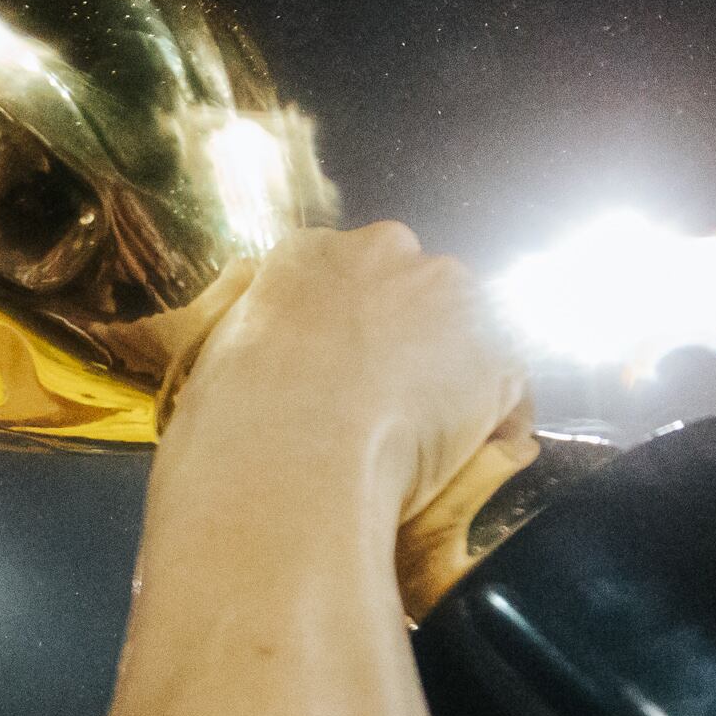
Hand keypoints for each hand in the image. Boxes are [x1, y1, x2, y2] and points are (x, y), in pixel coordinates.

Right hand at [162, 222, 528, 534]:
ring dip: (450, 374)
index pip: (347, 274)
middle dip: (408, 336)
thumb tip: (246, 290)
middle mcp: (386, 254)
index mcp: (309, 252)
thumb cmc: (233, 414)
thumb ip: (245, 315)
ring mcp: (449, 299)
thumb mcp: (211, 347)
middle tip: (382, 403)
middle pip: (413, 288)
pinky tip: (451, 462)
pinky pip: (504, 390)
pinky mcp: (495, 355)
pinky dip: (488, 422)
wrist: (292, 454)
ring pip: (465, 332)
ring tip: (417, 439)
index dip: (348, 326)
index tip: (341, 370)